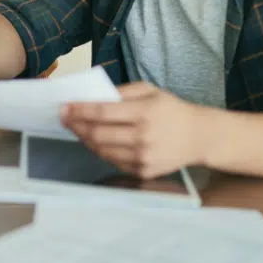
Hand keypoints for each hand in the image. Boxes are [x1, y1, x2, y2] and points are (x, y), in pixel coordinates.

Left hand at [60, 82, 206, 179]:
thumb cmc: (171, 110)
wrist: (198, 137)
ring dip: (85, 139)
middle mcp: (143, 137)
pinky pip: (113, 161)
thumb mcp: (150, 91)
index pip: (102, 112)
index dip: (79, 110)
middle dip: (76, 126)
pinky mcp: (143, 171)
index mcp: (145, 112)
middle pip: (97, 134)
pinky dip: (100, 151)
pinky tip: (95, 141)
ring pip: (102, 151)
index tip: (63, 107)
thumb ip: (122, 92)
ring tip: (77, 129)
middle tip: (64, 118)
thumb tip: (93, 97)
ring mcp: (143, 157)